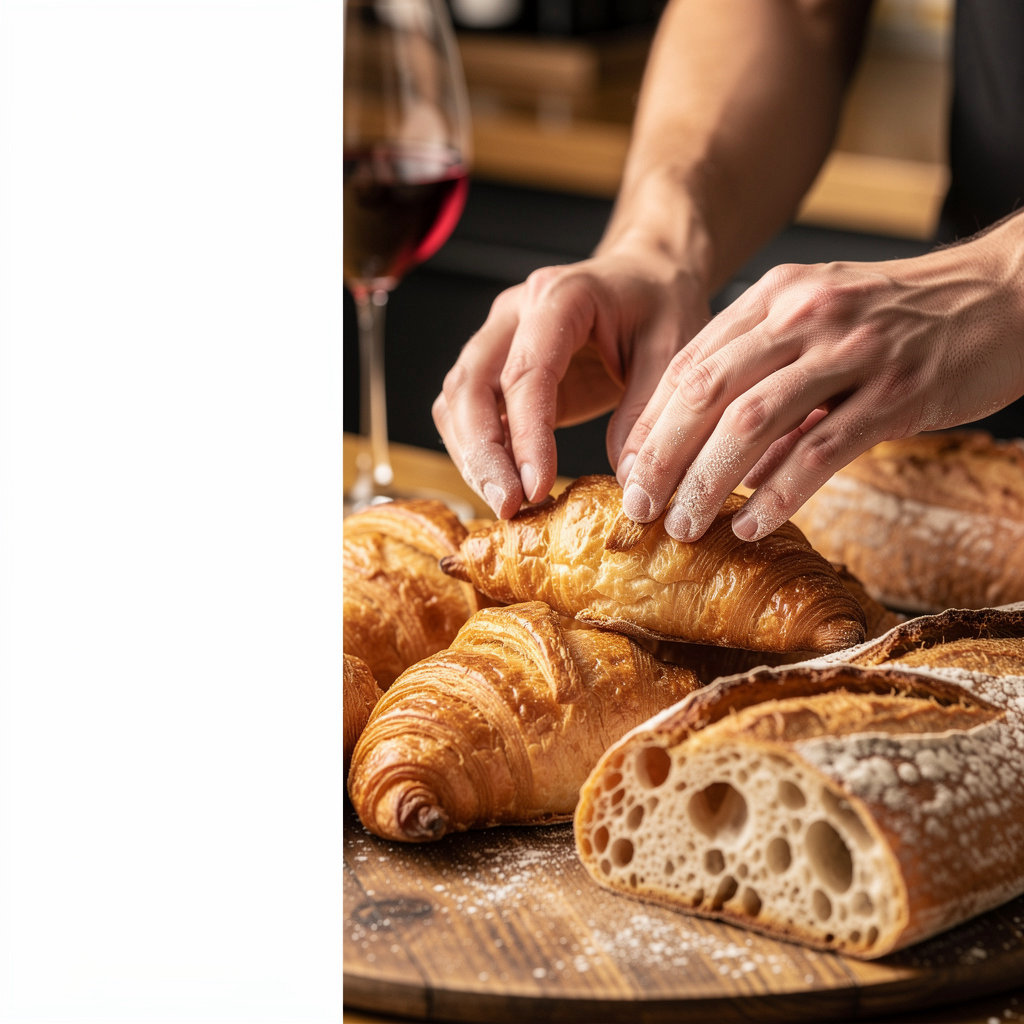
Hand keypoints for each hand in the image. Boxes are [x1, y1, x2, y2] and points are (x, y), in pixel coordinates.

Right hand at [432, 242, 709, 517]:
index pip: (526, 371)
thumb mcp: (675, 349)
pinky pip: (467, 413)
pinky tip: (505, 486)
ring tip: (506, 504)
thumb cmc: (660, 303)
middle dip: (482, 453)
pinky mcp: (496, 370)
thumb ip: (647, 411)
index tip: (536, 487)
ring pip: (456, 402)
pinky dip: (477, 453)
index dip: (527, 435)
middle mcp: (514, 314)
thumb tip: (626, 480)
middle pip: (470, 385)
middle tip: (509, 505)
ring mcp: (497, 339)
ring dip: (472, 458)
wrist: (646, 276)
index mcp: (560, 297)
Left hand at [617, 213, 1023, 541]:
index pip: (689, 365)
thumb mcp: (818, 322)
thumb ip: (763, 375)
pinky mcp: (896, 392)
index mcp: (775, 296)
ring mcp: (851, 351)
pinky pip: (822, 448)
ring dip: (709, 481)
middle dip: (664, 457)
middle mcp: (804, 314)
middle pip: (707, 392)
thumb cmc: (898, 318)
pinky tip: (751, 525)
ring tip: (685, 526)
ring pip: (753, 422)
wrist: (1003, 293)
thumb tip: (712, 453)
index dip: (651, 424)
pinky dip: (779, 492)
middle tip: (640, 508)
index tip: (628, 473)